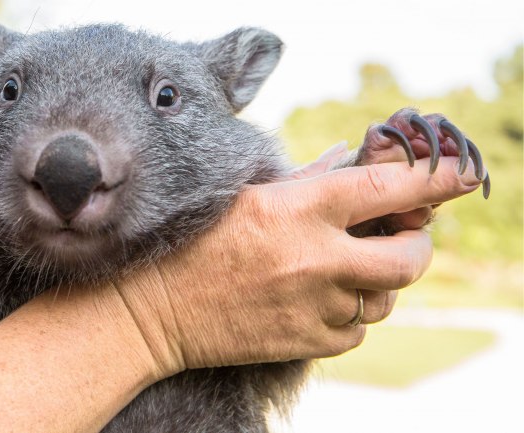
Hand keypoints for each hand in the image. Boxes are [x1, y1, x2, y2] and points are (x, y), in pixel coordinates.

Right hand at [111, 157, 482, 376]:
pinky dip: (349, 316)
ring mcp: (314, 305)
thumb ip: (309, 180)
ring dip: (377, 283)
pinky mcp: (305, 342)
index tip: (458, 174)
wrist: (150, 310)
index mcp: (299, 208)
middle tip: (405, 236)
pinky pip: (355, 332)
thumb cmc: (193, 241)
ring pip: (384, 299)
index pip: (391, 187)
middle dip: (417, 244)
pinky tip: (320, 301)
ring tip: (347, 270)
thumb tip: (354, 161)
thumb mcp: (248, 195)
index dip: (436, 178)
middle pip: (409, 257)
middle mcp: (316, 258)